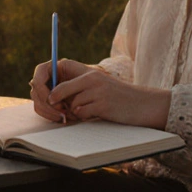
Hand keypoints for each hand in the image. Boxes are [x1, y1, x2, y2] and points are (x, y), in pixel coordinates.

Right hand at [29, 58, 93, 122]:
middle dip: (47, 105)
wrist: (96, 88)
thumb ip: (68, 82)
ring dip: (49, 112)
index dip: (42, 91)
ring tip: (64, 117)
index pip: (38, 78)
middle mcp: (44, 78)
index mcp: (51, 68)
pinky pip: (42, 110)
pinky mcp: (46, 101)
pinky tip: (62, 118)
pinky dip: (50, 116)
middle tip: (62, 112)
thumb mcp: (83, 77)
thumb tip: (54, 91)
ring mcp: (44, 90)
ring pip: (37, 103)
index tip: (54, 101)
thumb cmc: (91, 79)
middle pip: (35, 92)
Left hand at [46, 67, 171, 128]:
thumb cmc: (116, 98)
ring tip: (88, 112)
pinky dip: (84, 117)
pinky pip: (82, 113)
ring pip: (71, 105)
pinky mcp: (103, 105)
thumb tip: (51, 97)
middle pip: (60, 92)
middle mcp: (91, 79)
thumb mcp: (97, 87)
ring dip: (75, 113)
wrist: (142, 104)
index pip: (58, 79)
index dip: (49, 91)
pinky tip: (95, 114)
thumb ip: (77, 89)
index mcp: (88, 73)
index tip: (49, 101)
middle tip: (60, 113)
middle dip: (57, 105)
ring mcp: (97, 91)